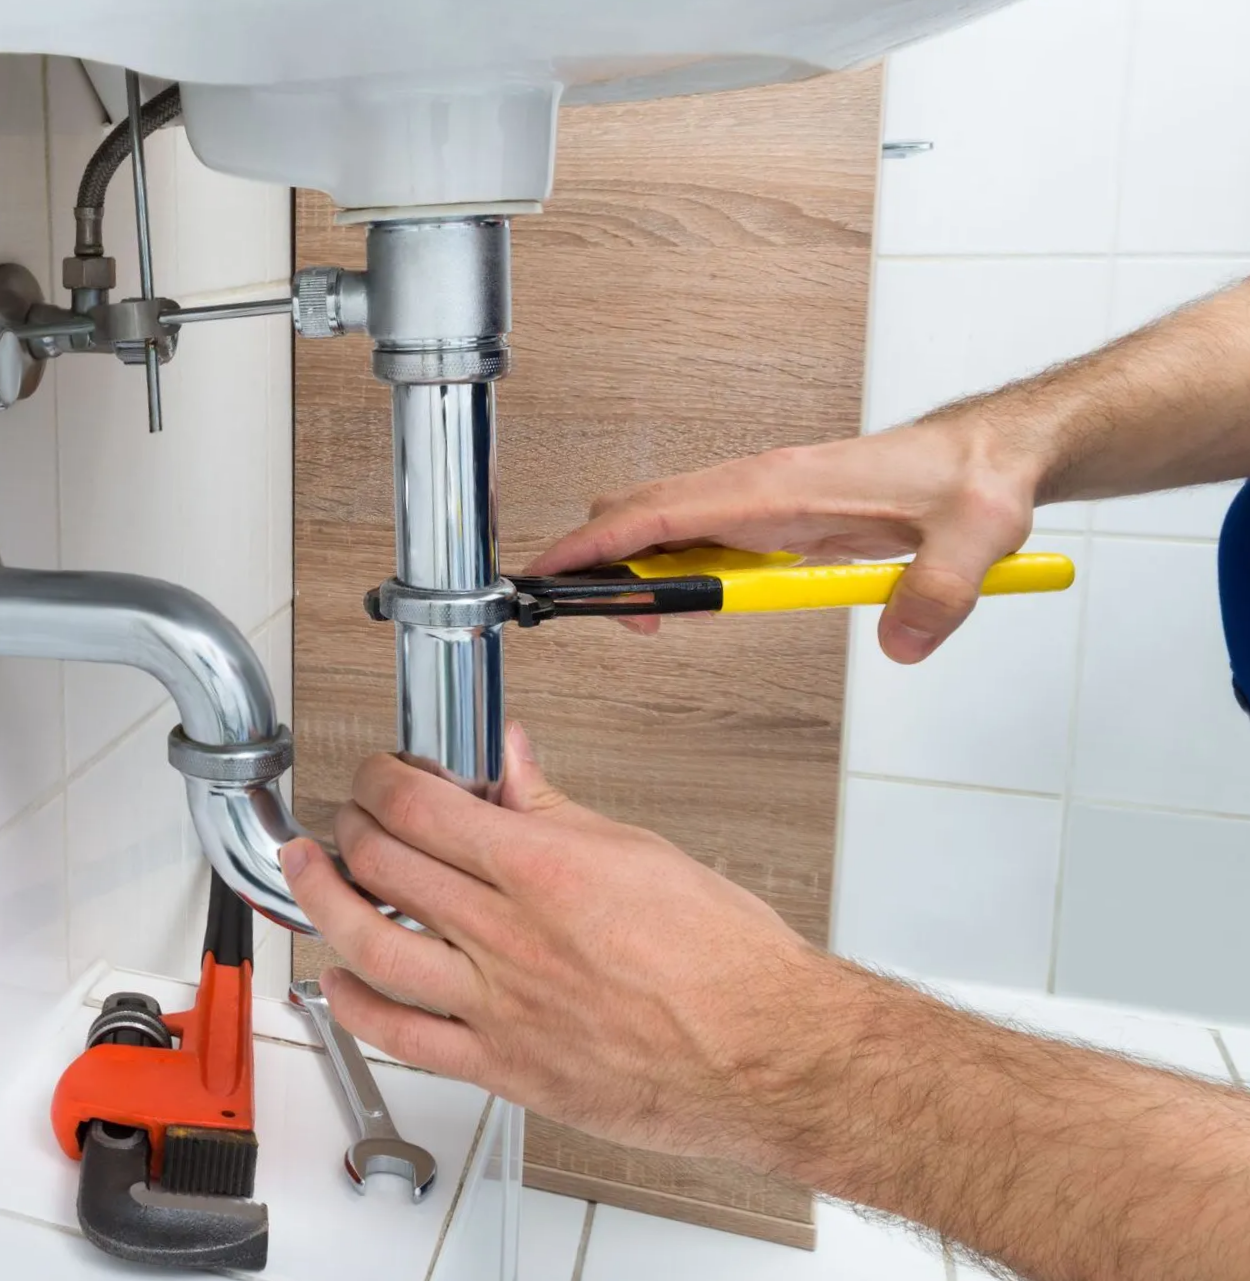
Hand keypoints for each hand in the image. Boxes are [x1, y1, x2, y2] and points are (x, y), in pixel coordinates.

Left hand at [281, 723, 828, 1164]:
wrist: (768, 1055)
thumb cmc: (726, 963)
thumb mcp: (641, 853)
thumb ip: (557, 810)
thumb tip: (511, 763)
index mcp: (545, 870)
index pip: (422, 806)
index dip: (381, 780)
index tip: (379, 775)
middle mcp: (511, 936)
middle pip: (386, 865)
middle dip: (352, 827)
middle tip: (349, 818)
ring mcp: (499, 1005)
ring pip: (371, 944)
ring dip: (323, 900)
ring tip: (309, 873)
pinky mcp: (504, 1067)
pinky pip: (402, 1037)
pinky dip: (356, 1003)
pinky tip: (340, 980)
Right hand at [524, 417, 1040, 662]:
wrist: (991, 456)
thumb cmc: (976, 483)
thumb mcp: (973, 538)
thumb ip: (938, 593)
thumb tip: (899, 644)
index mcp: (781, 487)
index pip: (662, 512)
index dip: (597, 545)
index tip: (550, 572)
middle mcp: (758, 486)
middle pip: (642, 514)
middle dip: (603, 564)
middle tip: (604, 620)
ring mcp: (761, 499)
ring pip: (665, 525)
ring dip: (641, 571)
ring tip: (647, 621)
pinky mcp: (774, 517)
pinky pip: (700, 539)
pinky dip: (677, 570)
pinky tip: (695, 603)